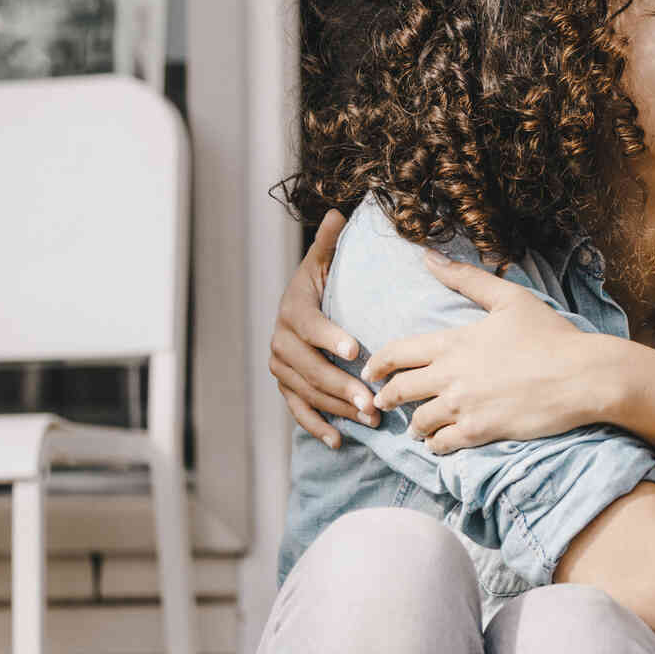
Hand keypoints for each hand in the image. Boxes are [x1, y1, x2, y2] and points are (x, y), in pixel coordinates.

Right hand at [270, 209, 376, 448]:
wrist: (299, 309)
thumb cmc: (322, 284)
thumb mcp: (324, 262)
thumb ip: (330, 243)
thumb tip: (337, 213)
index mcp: (293, 309)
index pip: (309, 325)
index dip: (330, 336)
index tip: (355, 348)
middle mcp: (281, 340)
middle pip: (310, 368)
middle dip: (342, 385)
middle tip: (373, 400)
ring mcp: (281, 367)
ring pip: (308, 392)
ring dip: (339, 408)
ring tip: (370, 420)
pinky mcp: (286, 387)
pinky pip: (298, 410)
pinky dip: (317, 426)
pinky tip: (340, 441)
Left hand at [363, 251, 622, 453]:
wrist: (582, 375)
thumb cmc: (550, 334)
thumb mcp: (509, 298)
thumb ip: (466, 279)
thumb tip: (429, 257)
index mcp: (454, 342)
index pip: (398, 353)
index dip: (377, 364)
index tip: (369, 372)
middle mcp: (451, 375)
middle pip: (401, 390)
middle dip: (386, 398)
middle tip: (381, 402)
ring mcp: (463, 406)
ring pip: (419, 422)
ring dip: (413, 425)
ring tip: (414, 428)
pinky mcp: (480, 431)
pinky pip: (442, 444)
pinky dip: (435, 445)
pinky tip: (438, 443)